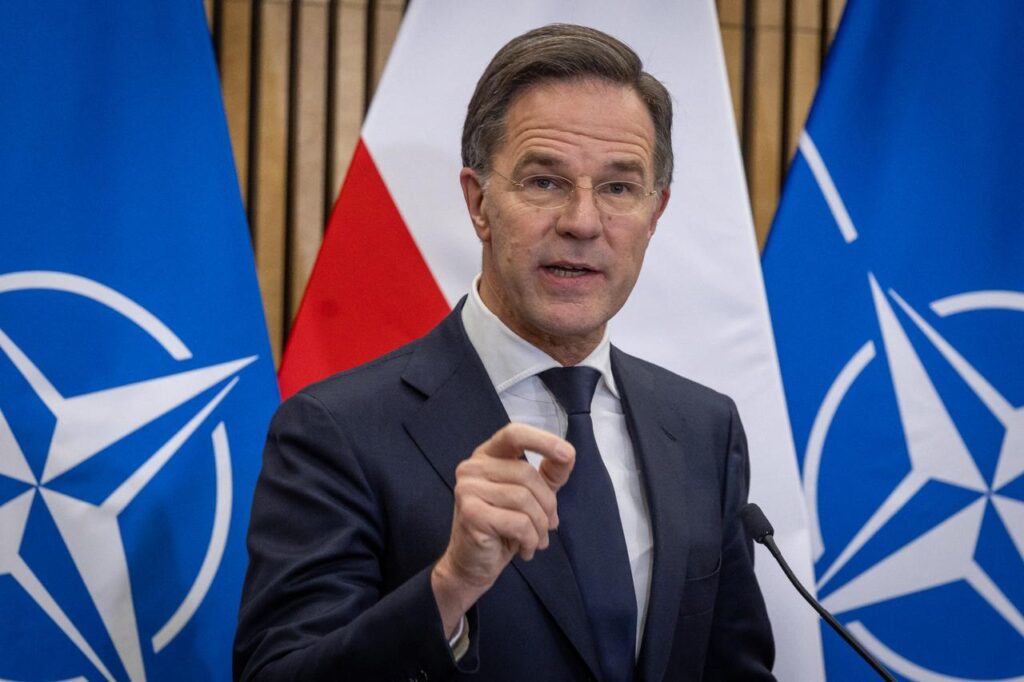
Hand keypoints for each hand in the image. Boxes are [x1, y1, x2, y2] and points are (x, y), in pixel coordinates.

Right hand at [431, 423, 574, 636]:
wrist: (473, 565)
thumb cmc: (503, 527)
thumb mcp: (532, 497)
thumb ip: (549, 474)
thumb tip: (568, 455)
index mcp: (487, 455)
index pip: (514, 434)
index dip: (543, 440)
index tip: (567, 454)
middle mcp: (472, 467)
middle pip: (527, 473)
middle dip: (547, 504)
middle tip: (549, 526)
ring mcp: (467, 489)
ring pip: (524, 499)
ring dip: (540, 526)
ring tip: (536, 540)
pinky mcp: (471, 513)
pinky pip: (518, 522)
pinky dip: (530, 539)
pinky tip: (525, 549)